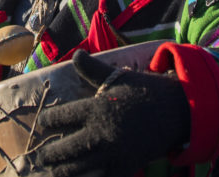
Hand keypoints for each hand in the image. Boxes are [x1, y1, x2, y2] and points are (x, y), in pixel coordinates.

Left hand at [34, 50, 188, 176]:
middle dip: (50, 154)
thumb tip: (76, 54)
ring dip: (63, 171)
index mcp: (97, 109)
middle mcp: (102, 133)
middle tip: (39, 158)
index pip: (63, 117)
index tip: (41, 124)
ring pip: (79, 168)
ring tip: (52, 172)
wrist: (178, 113)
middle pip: (67, 148)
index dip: (48, 122)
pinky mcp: (125, 168)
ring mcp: (113, 154)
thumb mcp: (119, 78)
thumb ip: (93, 70)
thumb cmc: (145, 92)